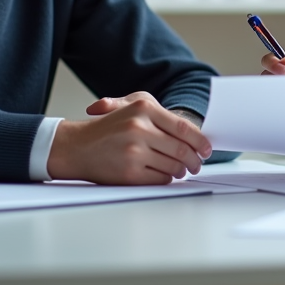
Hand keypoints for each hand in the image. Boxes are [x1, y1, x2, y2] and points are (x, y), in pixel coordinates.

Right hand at [46, 92, 211, 184]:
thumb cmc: (108, 126)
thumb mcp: (132, 106)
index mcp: (144, 109)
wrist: (77, 146)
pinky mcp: (129, 172)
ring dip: (181, 170)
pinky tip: (164, 174)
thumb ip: (162, 116)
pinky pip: (160, 178)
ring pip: (174, 166)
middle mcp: (139, 128)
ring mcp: (134, 151)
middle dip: (194, 160)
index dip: (200, 141)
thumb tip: (194, 133)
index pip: (183, 127)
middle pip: (182, 149)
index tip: (207, 149)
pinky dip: (167, 178)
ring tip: (181, 169)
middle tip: (197, 164)